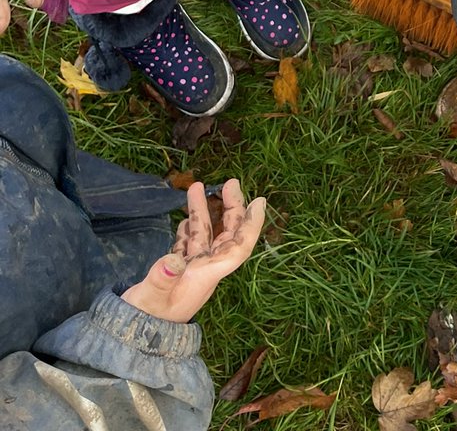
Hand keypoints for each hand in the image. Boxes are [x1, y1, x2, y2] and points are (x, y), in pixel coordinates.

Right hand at [121, 179, 265, 322]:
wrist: (129, 341)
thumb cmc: (143, 320)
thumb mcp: (150, 299)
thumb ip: (161, 279)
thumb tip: (172, 260)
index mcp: (205, 276)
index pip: (238, 248)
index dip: (251, 225)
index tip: (259, 202)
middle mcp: (203, 271)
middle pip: (226, 235)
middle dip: (231, 209)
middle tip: (229, 182)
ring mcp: (190, 272)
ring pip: (205, 236)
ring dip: (203, 212)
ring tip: (197, 186)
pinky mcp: (175, 274)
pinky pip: (188, 245)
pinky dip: (188, 228)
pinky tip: (184, 217)